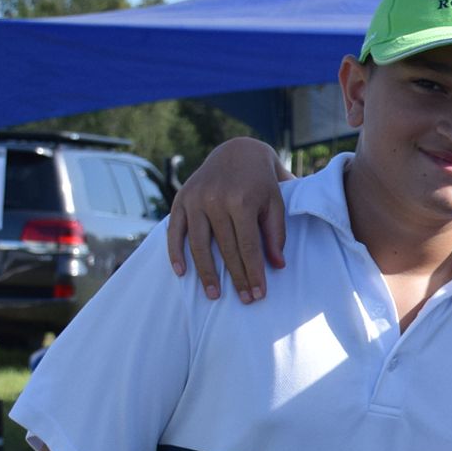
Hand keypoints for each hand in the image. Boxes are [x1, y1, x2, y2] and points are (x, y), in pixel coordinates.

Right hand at [164, 139, 288, 301]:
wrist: (237, 150)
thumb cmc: (262, 181)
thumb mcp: (276, 202)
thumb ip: (276, 233)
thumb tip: (276, 265)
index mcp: (242, 200)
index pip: (248, 246)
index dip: (253, 272)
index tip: (258, 294)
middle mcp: (215, 200)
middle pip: (225, 249)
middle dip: (235, 278)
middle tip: (243, 300)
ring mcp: (195, 199)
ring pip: (198, 244)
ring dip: (205, 273)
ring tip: (214, 295)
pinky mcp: (181, 199)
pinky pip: (175, 230)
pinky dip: (175, 252)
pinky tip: (181, 272)